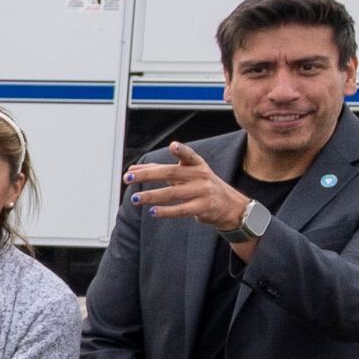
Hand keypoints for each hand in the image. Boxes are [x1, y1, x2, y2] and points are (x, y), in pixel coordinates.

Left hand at [127, 147, 250, 231]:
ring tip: (135, 198)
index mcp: (197, 165)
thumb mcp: (187, 174)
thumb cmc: (201, 186)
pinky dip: (166, 211)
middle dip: (147, 175)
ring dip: (152, 196)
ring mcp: (203, 192)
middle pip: (171, 173)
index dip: (182, 151)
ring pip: (173, 193)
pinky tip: (152, 211)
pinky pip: (182, 210)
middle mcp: (201, 176)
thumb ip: (160, 170)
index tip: (173, 146)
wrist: (230, 205)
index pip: (189, 156)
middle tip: (128, 177)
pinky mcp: (203, 207)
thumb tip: (132, 169)